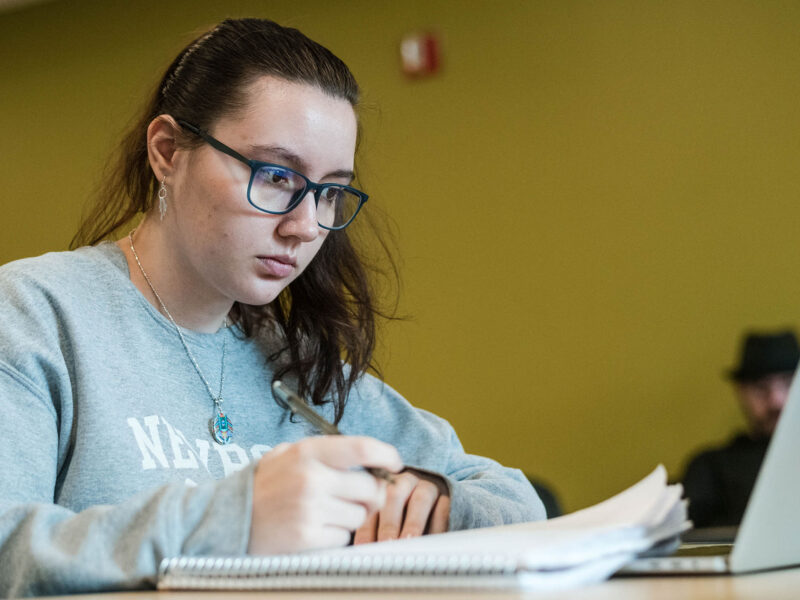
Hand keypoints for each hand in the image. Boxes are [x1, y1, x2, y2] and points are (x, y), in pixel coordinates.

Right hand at [247, 436, 402, 554]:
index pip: (362, 448)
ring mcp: (310, 510)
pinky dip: (335, 535)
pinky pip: (343, 537)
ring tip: (326, 512)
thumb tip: (371, 458)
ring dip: (351, 516)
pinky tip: (315, 528)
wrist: (227, 519)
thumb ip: (325, 453)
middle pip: (370, 487)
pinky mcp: (308, 538)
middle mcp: (311, 479)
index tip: (395, 463)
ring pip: (360, 515)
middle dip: (371, 494)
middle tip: (358, 497)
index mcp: (307, 452)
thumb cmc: (263, 486)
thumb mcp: (288, 455)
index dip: (386, 454)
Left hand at [352, 470, 449, 543]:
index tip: (363, 547)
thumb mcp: (384, 514)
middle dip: (389, 524)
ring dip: (413, 523)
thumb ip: (373, 529)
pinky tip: (431, 542)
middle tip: (386, 544)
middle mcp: (404, 482)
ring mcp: (426, 487)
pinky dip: (437, 527)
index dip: (366, 527)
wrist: (432, 491)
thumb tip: (363, 553)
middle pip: (394, 497)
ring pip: (420, 500)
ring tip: (408, 541)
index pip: (371, 505)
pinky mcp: (446, 495)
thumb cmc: (400, 510)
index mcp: (382, 485)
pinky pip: (443, 509)